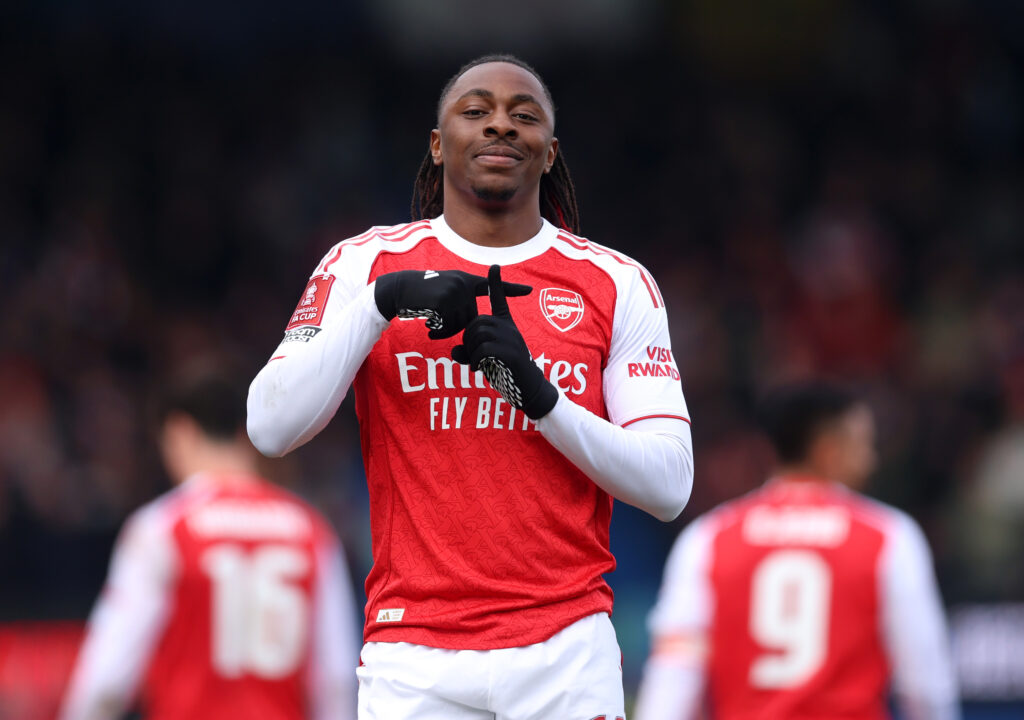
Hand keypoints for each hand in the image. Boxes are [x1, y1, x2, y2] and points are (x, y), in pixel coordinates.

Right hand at [374, 269, 531, 339]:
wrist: (398, 289)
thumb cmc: (420, 295)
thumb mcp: (443, 291)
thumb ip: (460, 301)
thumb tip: (473, 321)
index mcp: (464, 281)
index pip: (490, 286)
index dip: (510, 289)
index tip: (530, 290)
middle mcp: (462, 283)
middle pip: (471, 318)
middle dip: (455, 327)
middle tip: (438, 323)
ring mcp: (453, 291)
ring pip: (460, 324)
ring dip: (445, 330)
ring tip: (432, 321)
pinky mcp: (443, 301)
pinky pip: (448, 326)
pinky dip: (437, 329)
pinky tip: (427, 321)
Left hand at [452, 265, 558, 419]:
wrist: (529, 390)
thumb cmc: (507, 373)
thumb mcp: (484, 360)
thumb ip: (467, 352)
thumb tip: (453, 350)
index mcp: (506, 325)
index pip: (500, 299)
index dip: (496, 283)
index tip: (494, 266)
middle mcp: (509, 328)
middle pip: (477, 322)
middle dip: (467, 339)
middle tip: (471, 356)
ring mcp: (511, 339)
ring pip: (479, 334)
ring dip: (471, 350)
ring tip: (476, 363)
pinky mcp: (510, 352)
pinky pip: (483, 349)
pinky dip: (476, 360)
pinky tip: (479, 370)